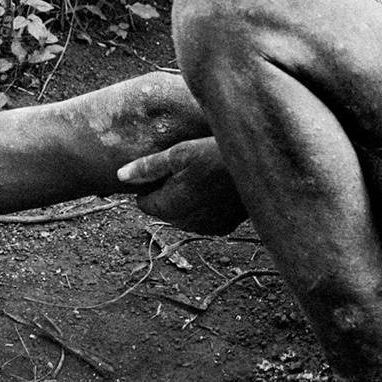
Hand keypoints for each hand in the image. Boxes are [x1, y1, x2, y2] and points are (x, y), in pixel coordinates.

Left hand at [117, 136, 247, 235]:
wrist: (261, 168)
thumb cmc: (218, 155)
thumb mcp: (180, 153)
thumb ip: (148, 167)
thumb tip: (120, 176)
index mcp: (169, 207)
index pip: (144, 203)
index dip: (151, 184)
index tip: (166, 167)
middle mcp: (185, 223)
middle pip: (163, 210)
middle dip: (168, 192)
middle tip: (187, 168)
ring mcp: (207, 227)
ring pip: (184, 216)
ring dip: (187, 200)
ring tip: (203, 176)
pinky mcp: (225, 227)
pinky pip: (204, 219)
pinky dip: (206, 207)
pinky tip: (217, 188)